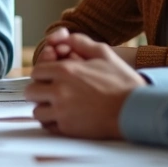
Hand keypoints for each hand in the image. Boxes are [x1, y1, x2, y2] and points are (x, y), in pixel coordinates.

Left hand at [25, 33, 146, 139]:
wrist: (136, 109)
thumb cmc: (122, 82)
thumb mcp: (104, 53)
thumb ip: (80, 42)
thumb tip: (64, 37)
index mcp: (66, 71)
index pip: (37, 71)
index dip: (43, 74)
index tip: (51, 78)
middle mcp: (60, 91)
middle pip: (31, 91)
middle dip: (40, 91)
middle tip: (50, 92)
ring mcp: (62, 111)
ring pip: (37, 111)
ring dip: (45, 108)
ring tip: (57, 106)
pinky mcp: (68, 129)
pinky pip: (48, 126)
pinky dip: (52, 123)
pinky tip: (63, 117)